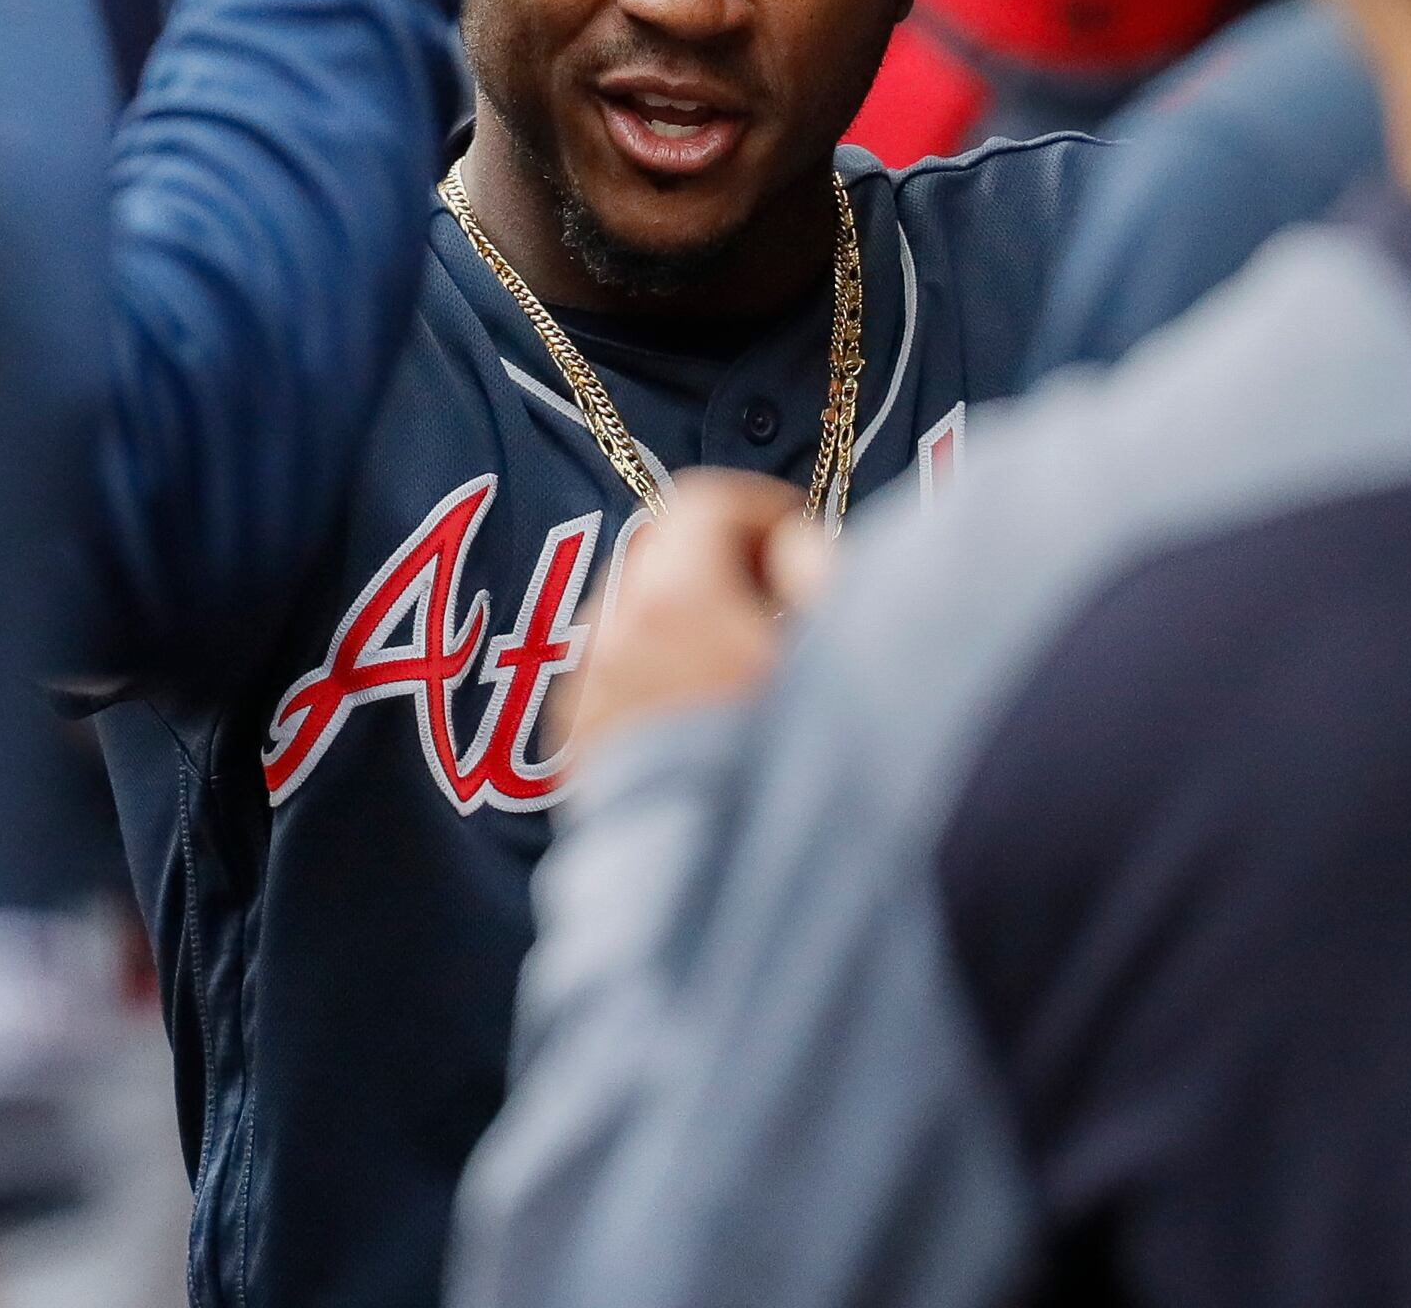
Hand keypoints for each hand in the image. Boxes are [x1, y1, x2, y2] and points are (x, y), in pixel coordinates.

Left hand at [557, 473, 835, 763]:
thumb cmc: (800, 777)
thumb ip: (818, 576)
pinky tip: (702, 715)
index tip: (799, 540)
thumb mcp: (838, 659)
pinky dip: (653, 669)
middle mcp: (614, 634)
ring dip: (684, 618)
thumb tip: (794, 548)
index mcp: (678, 601)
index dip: (761, 509)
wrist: (726, 907)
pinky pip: (612, 673)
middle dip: (721, 559)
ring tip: (743, 667)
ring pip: (632, 613)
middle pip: (661, 551)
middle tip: (778, 601)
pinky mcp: (572, 747)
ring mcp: (585, 692)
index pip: (705, 502)